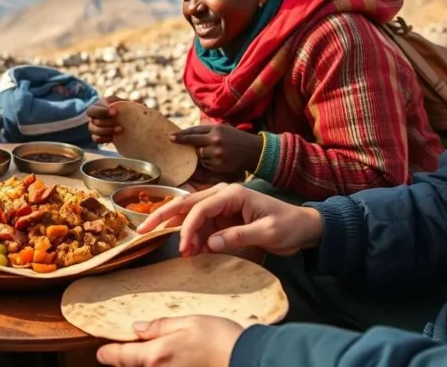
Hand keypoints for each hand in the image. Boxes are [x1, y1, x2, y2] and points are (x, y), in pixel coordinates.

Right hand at [87, 95, 124, 143]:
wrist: (126, 120)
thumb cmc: (123, 108)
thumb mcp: (122, 102)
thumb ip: (121, 102)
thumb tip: (124, 105)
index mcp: (97, 106)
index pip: (94, 110)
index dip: (102, 112)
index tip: (114, 112)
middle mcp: (93, 117)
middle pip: (93, 121)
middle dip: (106, 123)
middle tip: (120, 125)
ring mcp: (93, 127)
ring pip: (94, 130)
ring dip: (107, 131)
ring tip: (120, 130)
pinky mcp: (96, 136)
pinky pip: (96, 139)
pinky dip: (104, 139)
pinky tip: (114, 137)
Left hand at [96, 316, 242, 366]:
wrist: (248, 360)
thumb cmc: (220, 339)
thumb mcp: (187, 322)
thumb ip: (159, 326)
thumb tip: (137, 330)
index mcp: (157, 355)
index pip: (121, 357)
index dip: (108, 353)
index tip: (102, 351)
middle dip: (129, 360)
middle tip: (130, 349)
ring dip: (146, 364)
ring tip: (157, 353)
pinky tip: (170, 360)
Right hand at [138, 183, 322, 256]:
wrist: (304, 227)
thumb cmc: (288, 226)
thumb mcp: (267, 233)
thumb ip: (237, 236)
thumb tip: (208, 244)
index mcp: (232, 193)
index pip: (200, 208)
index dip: (188, 228)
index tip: (183, 249)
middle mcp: (222, 195)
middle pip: (185, 204)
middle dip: (162, 217)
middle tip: (141, 230)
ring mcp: (220, 205)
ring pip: (189, 214)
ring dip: (179, 232)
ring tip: (179, 252)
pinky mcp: (222, 217)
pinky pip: (200, 225)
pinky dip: (192, 237)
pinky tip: (190, 251)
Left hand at [171, 125, 262, 179]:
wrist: (255, 151)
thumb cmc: (237, 138)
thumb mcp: (224, 129)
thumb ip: (207, 131)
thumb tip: (189, 134)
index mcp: (216, 130)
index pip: (193, 132)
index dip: (181, 135)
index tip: (171, 137)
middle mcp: (215, 141)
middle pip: (194, 144)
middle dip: (186, 144)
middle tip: (175, 142)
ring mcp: (216, 154)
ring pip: (199, 156)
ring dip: (202, 155)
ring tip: (215, 152)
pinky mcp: (219, 166)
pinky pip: (206, 165)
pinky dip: (209, 162)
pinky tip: (219, 159)